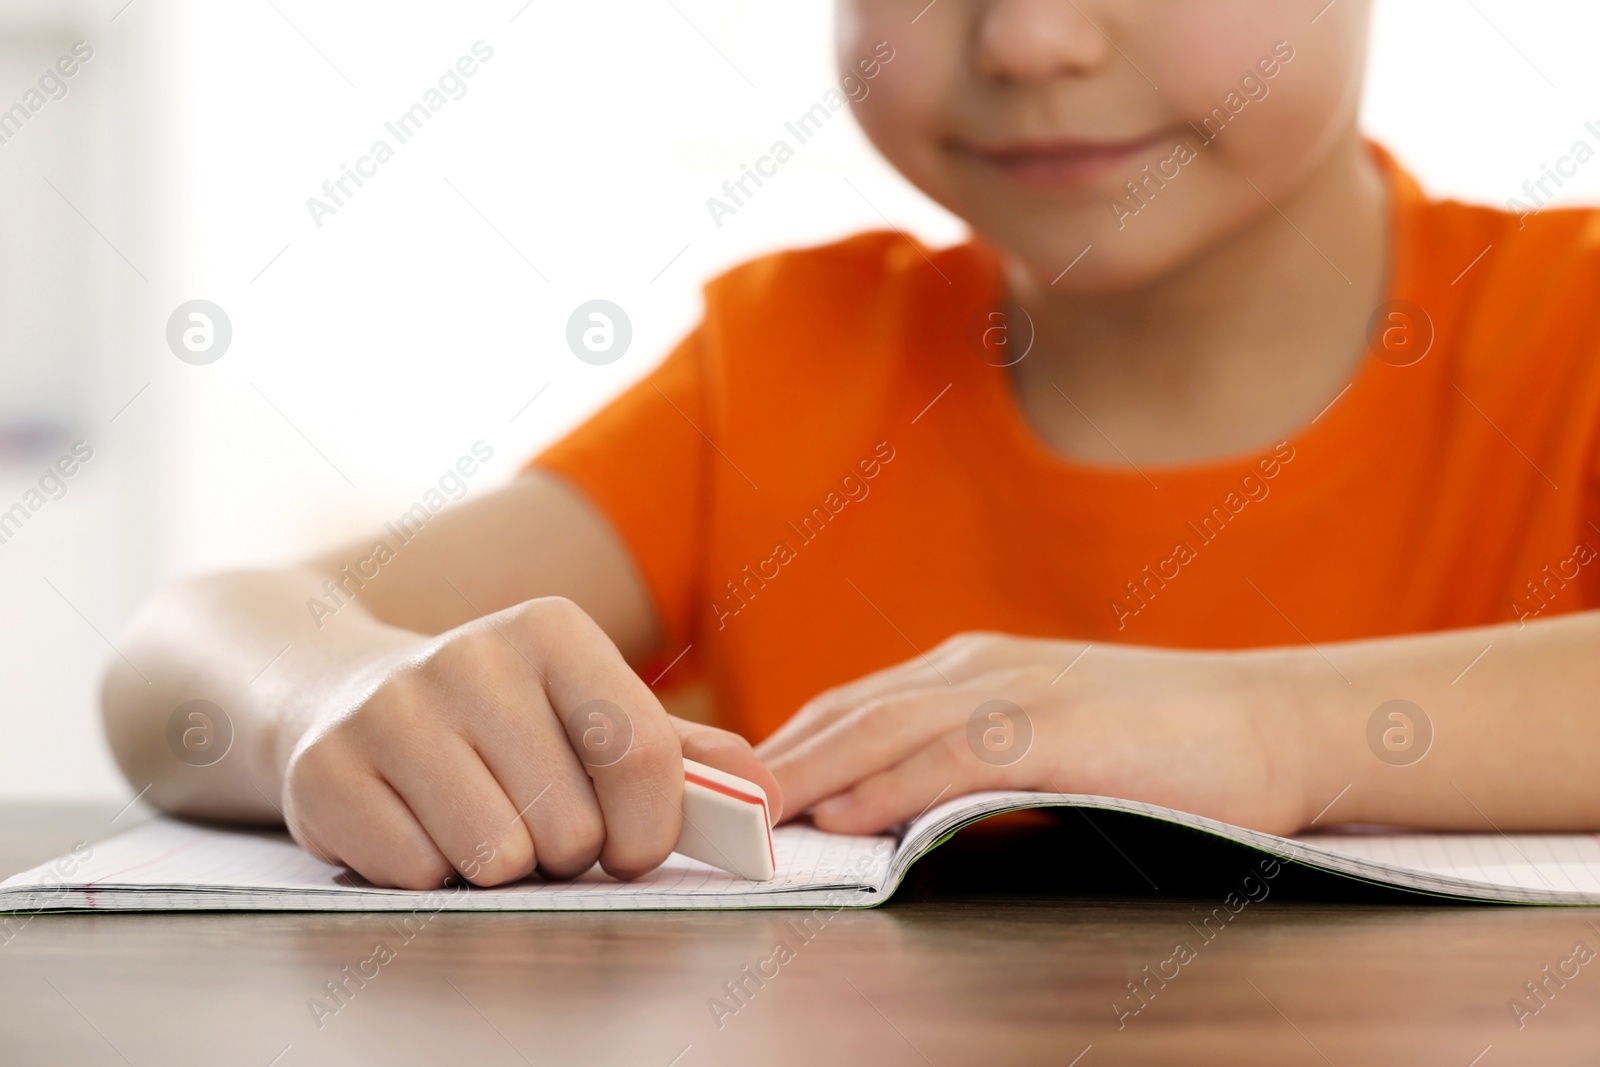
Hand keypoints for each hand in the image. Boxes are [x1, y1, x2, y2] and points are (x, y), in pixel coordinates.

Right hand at [281, 597, 780, 888]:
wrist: (339, 695)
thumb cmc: (500, 719)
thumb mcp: (590, 710)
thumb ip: (686, 754)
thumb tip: (768, 795)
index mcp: (552, 630)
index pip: (643, 755)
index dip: (651, 830)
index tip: (631, 847)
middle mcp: (470, 654)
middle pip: (572, 823)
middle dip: (566, 850)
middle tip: (535, 821)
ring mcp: (392, 709)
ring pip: (498, 857)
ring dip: (500, 866)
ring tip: (476, 819)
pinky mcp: (326, 769)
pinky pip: (419, 874)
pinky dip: (427, 873)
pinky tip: (413, 823)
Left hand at [757, 633, 1308, 836]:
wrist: (1275, 723)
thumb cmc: (1161, 743)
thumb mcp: (1045, 738)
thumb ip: (970, 758)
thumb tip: (890, 805)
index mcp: (971, 669)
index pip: (852, 708)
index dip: (785, 749)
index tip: (730, 792)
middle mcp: (979, 670)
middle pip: (848, 716)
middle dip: (771, 764)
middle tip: (706, 807)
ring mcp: (1019, 693)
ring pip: (884, 732)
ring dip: (806, 776)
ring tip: (745, 817)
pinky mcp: (1060, 731)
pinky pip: (954, 758)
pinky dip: (891, 785)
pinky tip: (847, 815)